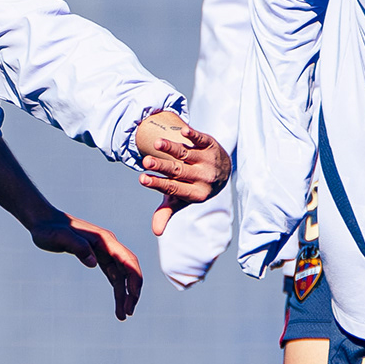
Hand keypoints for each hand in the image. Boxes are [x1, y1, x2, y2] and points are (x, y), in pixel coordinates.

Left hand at [30, 214, 143, 319]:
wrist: (43, 222)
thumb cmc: (49, 229)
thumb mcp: (60, 237)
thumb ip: (78, 247)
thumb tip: (93, 263)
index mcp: (104, 240)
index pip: (128, 261)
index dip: (134, 280)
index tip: (133, 298)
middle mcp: (109, 245)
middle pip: (129, 270)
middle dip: (132, 292)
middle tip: (127, 313)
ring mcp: (104, 251)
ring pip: (121, 275)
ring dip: (124, 294)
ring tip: (122, 315)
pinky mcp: (97, 257)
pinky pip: (113, 275)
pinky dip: (117, 289)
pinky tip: (117, 302)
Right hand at [134, 111, 229, 236]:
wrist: (222, 171)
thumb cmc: (194, 186)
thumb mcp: (182, 200)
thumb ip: (167, 212)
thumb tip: (156, 232)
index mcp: (196, 193)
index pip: (174, 188)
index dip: (158, 184)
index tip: (142, 179)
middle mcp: (203, 177)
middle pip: (179, 171)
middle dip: (162, 166)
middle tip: (146, 161)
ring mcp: (207, 160)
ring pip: (187, 153)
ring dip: (172, 148)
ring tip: (157, 143)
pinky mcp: (210, 144)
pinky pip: (201, 139)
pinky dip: (193, 135)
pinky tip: (183, 131)